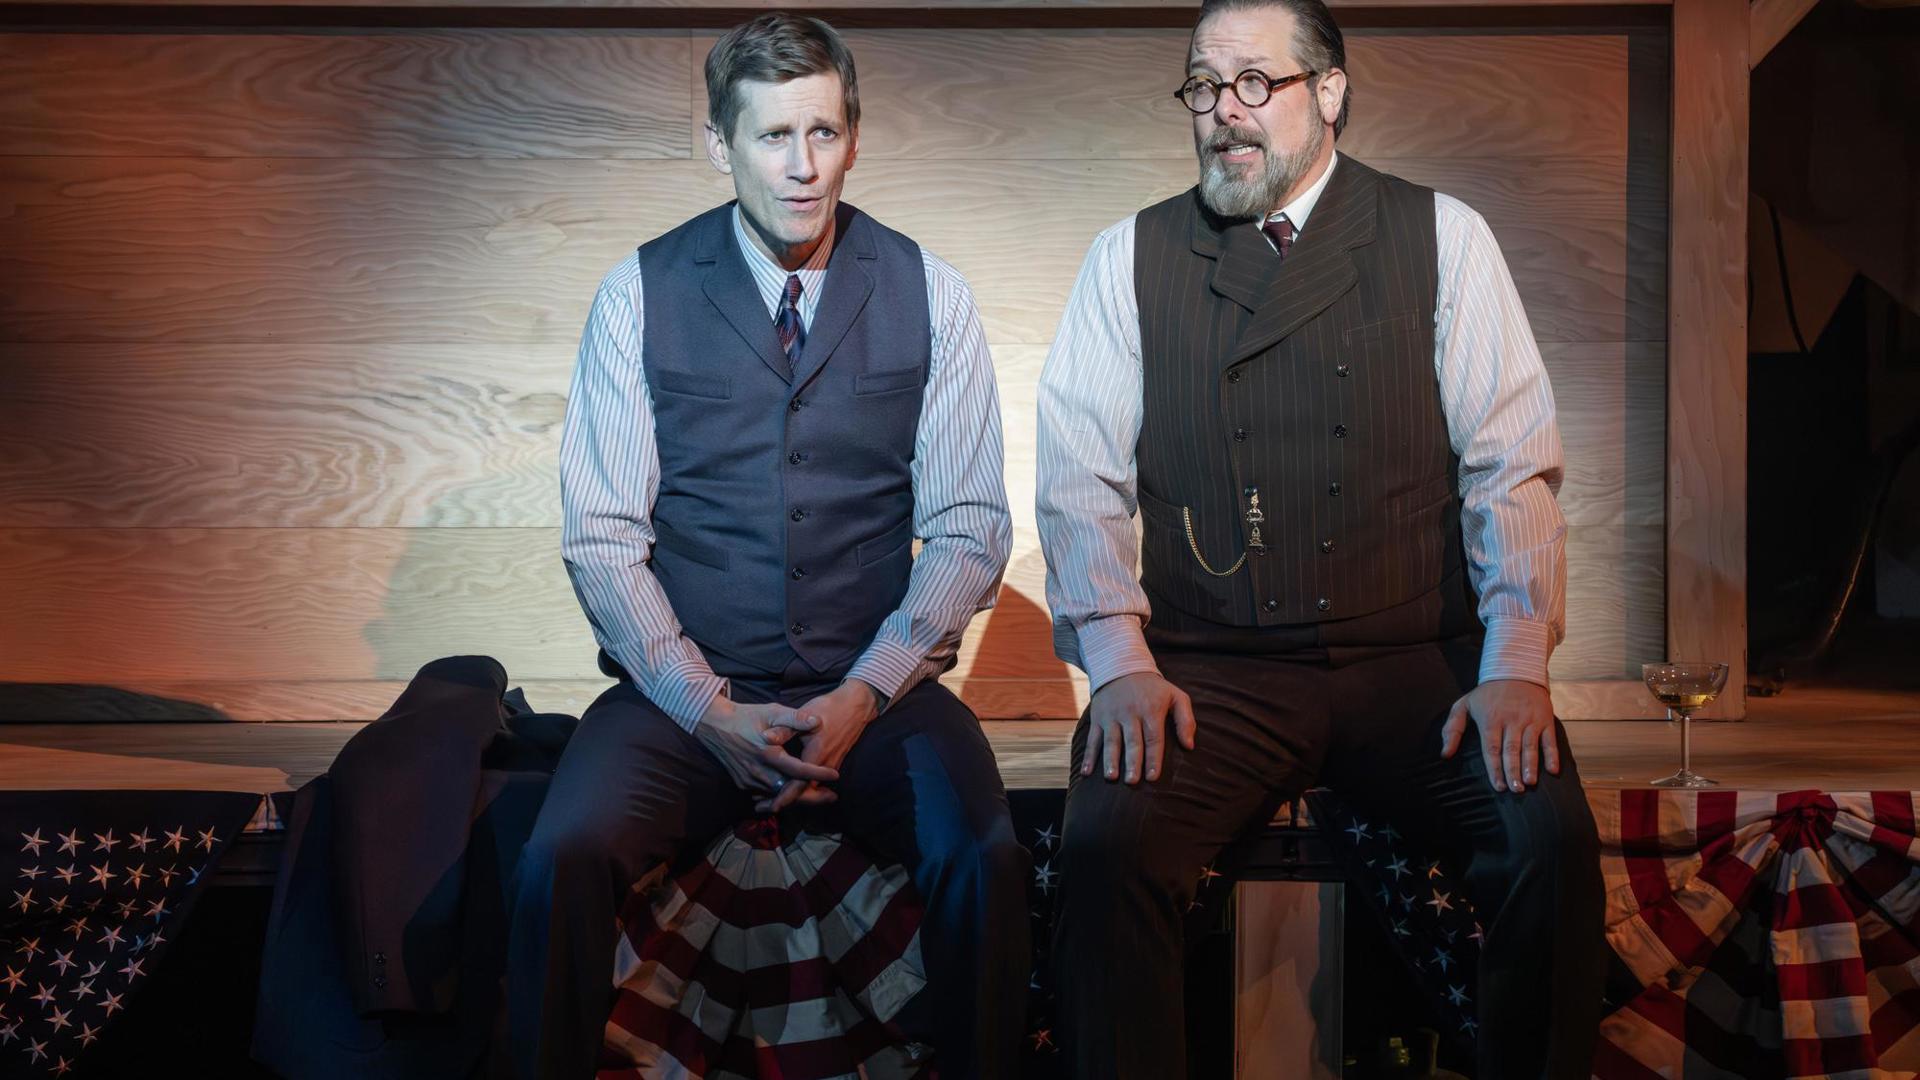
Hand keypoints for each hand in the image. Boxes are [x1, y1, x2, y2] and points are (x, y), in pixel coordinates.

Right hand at [693, 695, 840, 794]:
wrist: (714, 724)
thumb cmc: (746, 715)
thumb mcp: (772, 711)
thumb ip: (795, 718)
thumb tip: (817, 721)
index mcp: (770, 754)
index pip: (800, 770)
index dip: (819, 773)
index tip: (836, 775)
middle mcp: (759, 772)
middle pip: (791, 792)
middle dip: (813, 796)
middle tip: (832, 796)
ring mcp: (749, 780)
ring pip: (778, 795)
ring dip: (798, 797)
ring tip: (819, 796)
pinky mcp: (742, 783)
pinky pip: (765, 793)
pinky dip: (780, 795)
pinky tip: (793, 793)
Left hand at [762, 679, 882, 812]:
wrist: (856, 706)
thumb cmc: (829, 708)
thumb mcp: (806, 714)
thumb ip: (786, 728)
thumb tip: (765, 737)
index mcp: (816, 755)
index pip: (800, 785)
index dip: (785, 797)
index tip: (772, 807)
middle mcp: (826, 766)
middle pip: (805, 792)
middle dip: (786, 801)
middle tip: (764, 807)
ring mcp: (832, 766)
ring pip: (812, 788)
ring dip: (794, 796)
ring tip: (771, 800)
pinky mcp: (834, 763)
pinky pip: (817, 781)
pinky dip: (803, 788)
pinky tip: (789, 785)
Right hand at [1082, 671, 1194, 784]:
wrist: (1121, 666)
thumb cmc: (1153, 688)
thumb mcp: (1176, 696)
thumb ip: (1186, 720)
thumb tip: (1189, 746)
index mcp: (1151, 710)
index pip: (1153, 738)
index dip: (1154, 758)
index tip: (1153, 777)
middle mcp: (1130, 713)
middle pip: (1132, 741)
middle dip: (1132, 762)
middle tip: (1132, 781)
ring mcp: (1111, 715)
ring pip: (1111, 741)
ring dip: (1110, 760)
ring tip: (1111, 777)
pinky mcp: (1098, 717)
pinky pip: (1093, 738)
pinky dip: (1088, 755)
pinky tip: (1086, 771)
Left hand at [1440, 679, 1559, 792]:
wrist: (1515, 670)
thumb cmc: (1487, 693)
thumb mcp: (1464, 704)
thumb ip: (1453, 729)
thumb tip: (1445, 754)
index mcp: (1490, 719)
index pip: (1491, 748)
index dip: (1494, 769)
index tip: (1498, 786)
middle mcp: (1511, 720)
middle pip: (1511, 750)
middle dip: (1513, 771)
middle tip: (1515, 790)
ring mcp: (1529, 719)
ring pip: (1530, 746)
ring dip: (1531, 765)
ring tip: (1529, 783)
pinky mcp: (1545, 718)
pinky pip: (1549, 739)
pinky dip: (1552, 755)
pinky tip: (1552, 770)